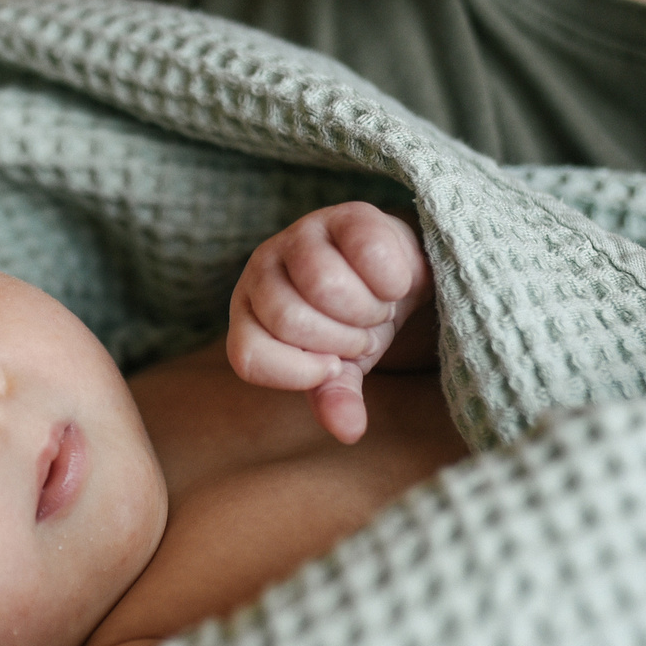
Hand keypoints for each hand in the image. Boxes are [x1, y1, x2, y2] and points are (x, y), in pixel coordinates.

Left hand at [227, 202, 430, 442]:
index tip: (334, 368)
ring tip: (378, 308)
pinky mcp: (343, 214)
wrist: (397, 273)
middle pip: (289, 318)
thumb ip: (335, 397)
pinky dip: (392, 279)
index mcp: (248, 314)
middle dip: (342, 338)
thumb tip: (349, 432)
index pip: (248, 355)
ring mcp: (299, 236)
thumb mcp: (343, 366)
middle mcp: (261, 271)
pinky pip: (367, 251)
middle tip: (363, 331)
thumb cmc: (355, 322)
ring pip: (324, 284)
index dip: (296, 371)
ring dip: (366, 309)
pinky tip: (395, 281)